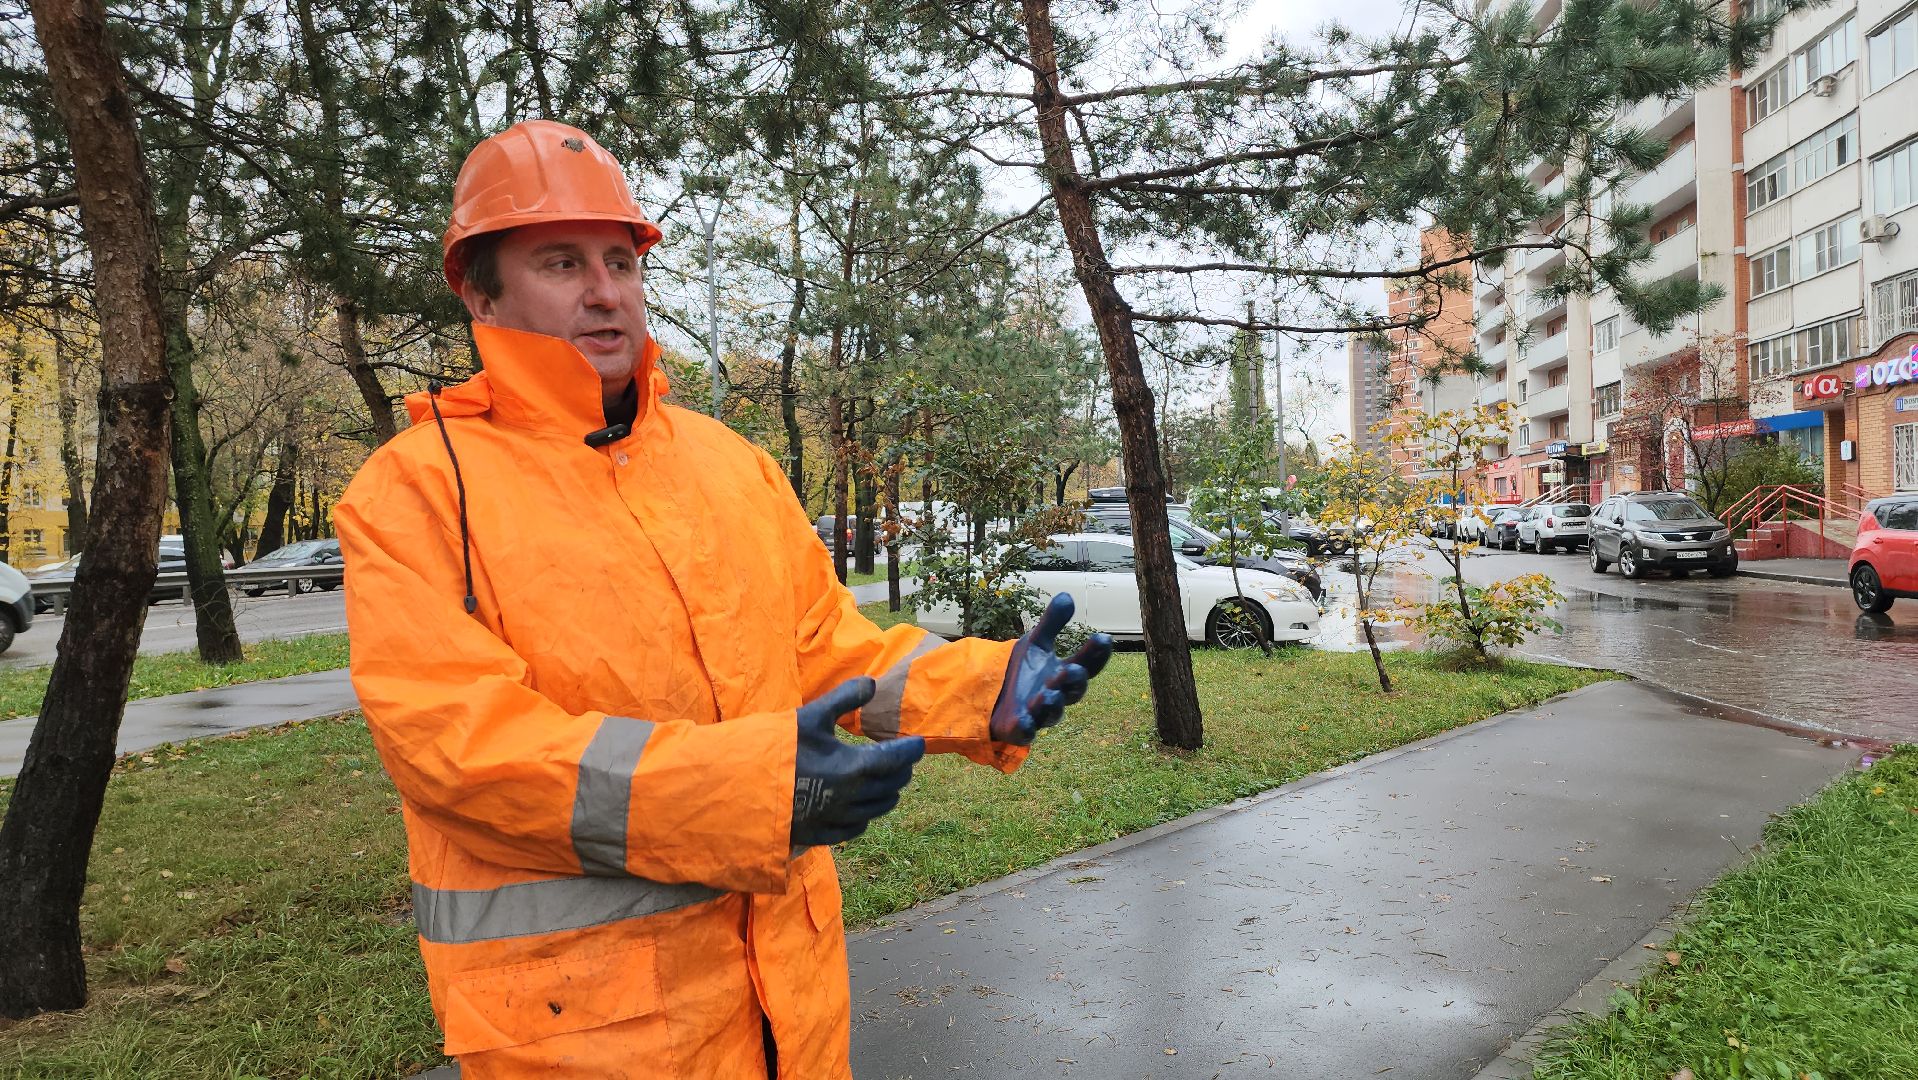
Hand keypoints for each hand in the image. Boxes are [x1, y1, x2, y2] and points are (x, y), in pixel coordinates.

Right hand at [792, 677, 925, 846]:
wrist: (740, 787)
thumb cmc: (777, 747)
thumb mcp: (810, 716)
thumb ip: (844, 699)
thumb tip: (872, 682)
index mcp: (853, 768)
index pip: (896, 760)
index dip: (911, 751)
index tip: (920, 743)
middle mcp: (851, 798)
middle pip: (891, 786)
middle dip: (901, 771)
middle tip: (904, 760)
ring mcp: (836, 819)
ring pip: (876, 810)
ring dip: (887, 794)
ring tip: (889, 783)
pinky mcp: (820, 834)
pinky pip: (854, 829)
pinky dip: (864, 817)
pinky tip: (861, 809)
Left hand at [990, 594, 1113, 746]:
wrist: (994, 697)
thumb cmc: (1024, 671)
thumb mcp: (1035, 642)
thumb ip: (1051, 623)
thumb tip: (1066, 595)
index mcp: (1064, 673)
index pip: (1086, 664)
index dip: (1096, 654)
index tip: (1104, 638)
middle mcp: (1058, 695)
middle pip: (1073, 690)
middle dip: (1074, 680)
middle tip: (1072, 668)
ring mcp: (1040, 714)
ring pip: (1052, 712)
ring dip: (1052, 703)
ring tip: (1048, 693)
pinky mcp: (1020, 729)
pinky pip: (1026, 730)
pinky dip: (1027, 726)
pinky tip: (1024, 718)